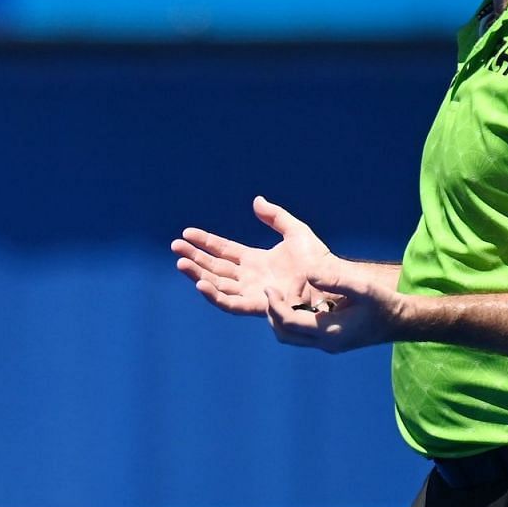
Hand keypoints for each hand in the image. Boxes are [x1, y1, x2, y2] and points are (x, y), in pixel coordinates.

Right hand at [173, 196, 340, 317]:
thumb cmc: (319, 260)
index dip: (205, 242)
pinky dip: (214, 295)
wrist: (332, 280)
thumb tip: (256, 201)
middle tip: (175, 246)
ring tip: (181, 262)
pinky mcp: (257, 306)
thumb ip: (276, 217)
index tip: (186, 233)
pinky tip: (200, 283)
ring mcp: (251, 292)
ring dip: (197, 274)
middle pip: (214, 267)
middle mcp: (249, 278)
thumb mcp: (296, 232)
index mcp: (254, 260)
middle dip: (194, 257)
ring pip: (217, 284)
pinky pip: (230, 303)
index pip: (223, 250)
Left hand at [264, 255, 403, 352]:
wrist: (401, 322)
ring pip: (291, 337)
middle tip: (272, 292)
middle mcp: (325, 343)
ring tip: (286, 294)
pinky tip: (301, 300)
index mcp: (330, 331)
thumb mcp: (363, 288)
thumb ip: (336, 280)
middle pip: (284, 334)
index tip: (269, 288)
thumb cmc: (385, 304)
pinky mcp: (330, 341)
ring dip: (282, 317)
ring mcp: (327, 344)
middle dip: (273, 314)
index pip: (289, 322)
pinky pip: (302, 334)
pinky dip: (295, 319)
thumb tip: (309, 271)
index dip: (274, 305)